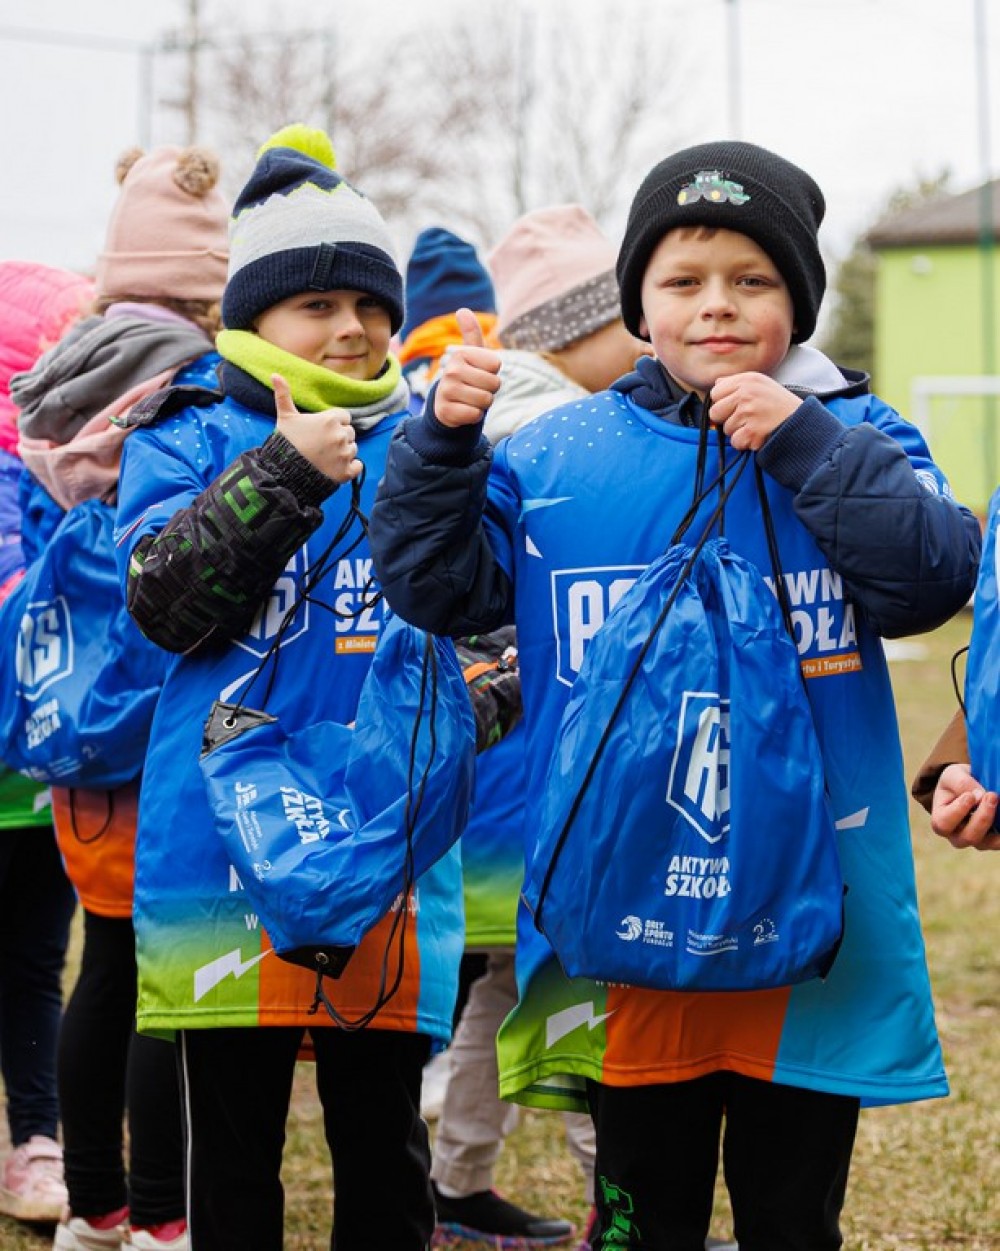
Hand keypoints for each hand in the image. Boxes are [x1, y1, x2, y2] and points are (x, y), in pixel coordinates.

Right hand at [273, 373, 361, 484]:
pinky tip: (335, 467)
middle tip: (322, 445)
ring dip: (343, 452)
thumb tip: (274, 374)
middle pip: (349, 433)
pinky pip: (358, 466)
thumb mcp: (285, 417)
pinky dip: (350, 467)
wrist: (284, 472)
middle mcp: (341, 435)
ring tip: (325, 457)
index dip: (334, 423)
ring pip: (353, 449)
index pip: (344, 417)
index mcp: (330, 420)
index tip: (321, 431)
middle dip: (339, 437)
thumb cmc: (285, 442)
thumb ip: (284, 395)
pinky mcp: (346, 472)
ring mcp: (345, 454)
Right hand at [433, 307, 501, 427]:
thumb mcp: (470, 355)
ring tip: (470, 399)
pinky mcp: (446, 412)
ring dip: (482, 404)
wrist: (445, 404)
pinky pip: (475, 415)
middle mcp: (451, 370)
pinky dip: (473, 416)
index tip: (479, 373)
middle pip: (494, 384)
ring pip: (486, 400)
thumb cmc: (465, 377)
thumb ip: (471, 334)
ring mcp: (447, 391)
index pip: (496, 364)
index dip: (492, 372)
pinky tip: (463, 410)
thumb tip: (462, 310)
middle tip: (475, 389)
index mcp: (460, 355)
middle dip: (490, 390)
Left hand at [708, 372, 800, 450]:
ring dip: (739, 432)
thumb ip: (737, 383)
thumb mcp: (761, 384)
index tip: (736, 407)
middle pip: (715, 412)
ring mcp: (748, 412)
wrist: (801, 422)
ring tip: (757, 425)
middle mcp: (746, 393)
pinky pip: (735, 442)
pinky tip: (758, 435)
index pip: (715, 393)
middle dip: (727, 419)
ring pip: (726, 429)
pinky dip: (745, 443)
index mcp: (747, 380)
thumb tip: (716, 384)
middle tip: (746, 419)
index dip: (723, 403)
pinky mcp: (751, 431)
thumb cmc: (779, 405)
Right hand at [930, 763, 999, 849]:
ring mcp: (976, 840)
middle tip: (992, 796)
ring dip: (996, 823)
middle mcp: (956, 835)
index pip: (944, 823)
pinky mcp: (992, 841)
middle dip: (982, 817)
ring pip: (987, 842)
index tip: (970, 796)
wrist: (966, 788)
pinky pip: (999, 842)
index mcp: (940, 820)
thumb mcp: (952, 775)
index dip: (958, 811)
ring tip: (999, 802)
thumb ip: (962, 783)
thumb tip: (981, 795)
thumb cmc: (955, 782)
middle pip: (969, 837)